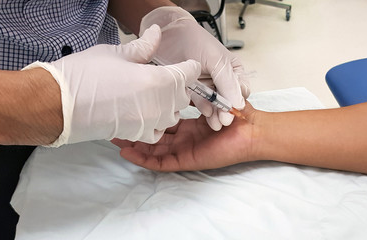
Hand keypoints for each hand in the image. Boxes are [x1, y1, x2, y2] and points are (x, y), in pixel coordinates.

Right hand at [24, 25, 200, 146]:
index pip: (188, 74)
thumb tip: (157, 33)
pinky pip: (158, 131)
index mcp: (158, 80)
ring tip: (155, 94)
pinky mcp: (137, 134)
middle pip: (183, 96)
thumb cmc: (84, 75)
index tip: (184, 64)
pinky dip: (157, 123)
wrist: (58, 104)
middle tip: (166, 77)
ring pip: (173, 114)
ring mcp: (149, 122)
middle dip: (179, 85)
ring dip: (169, 104)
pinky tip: (147, 113)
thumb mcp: (116, 54)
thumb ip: (143, 47)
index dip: (188, 67)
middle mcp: (159, 105)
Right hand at [111, 101, 256, 171]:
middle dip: (134, 132)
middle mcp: (184, 139)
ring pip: (152, 151)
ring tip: (113, 137)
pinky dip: (143, 159)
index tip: (130, 109)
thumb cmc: (237, 115)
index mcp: (188, 126)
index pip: (161, 124)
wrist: (252, 130)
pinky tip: (127, 152)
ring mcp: (184, 151)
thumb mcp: (211, 98)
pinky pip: (161, 163)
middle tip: (114, 124)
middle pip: (152, 139)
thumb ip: (195, 93)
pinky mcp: (187, 160)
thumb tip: (176, 80)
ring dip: (133, 145)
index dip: (145, 118)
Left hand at [139, 7, 249, 130]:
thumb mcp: (216, 60)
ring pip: (215, 105)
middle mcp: (223, 79)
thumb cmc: (195, 40)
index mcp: (233, 70)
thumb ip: (228, 82)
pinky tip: (206, 113)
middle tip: (224, 120)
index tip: (233, 109)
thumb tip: (239, 104)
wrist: (168, 34)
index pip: (241, 91)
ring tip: (216, 123)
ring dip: (216, 113)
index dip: (237, 100)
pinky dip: (204, 109)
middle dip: (227, 111)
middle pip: (229, 101)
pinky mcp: (194, 91)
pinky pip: (201, 103)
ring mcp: (208, 86)